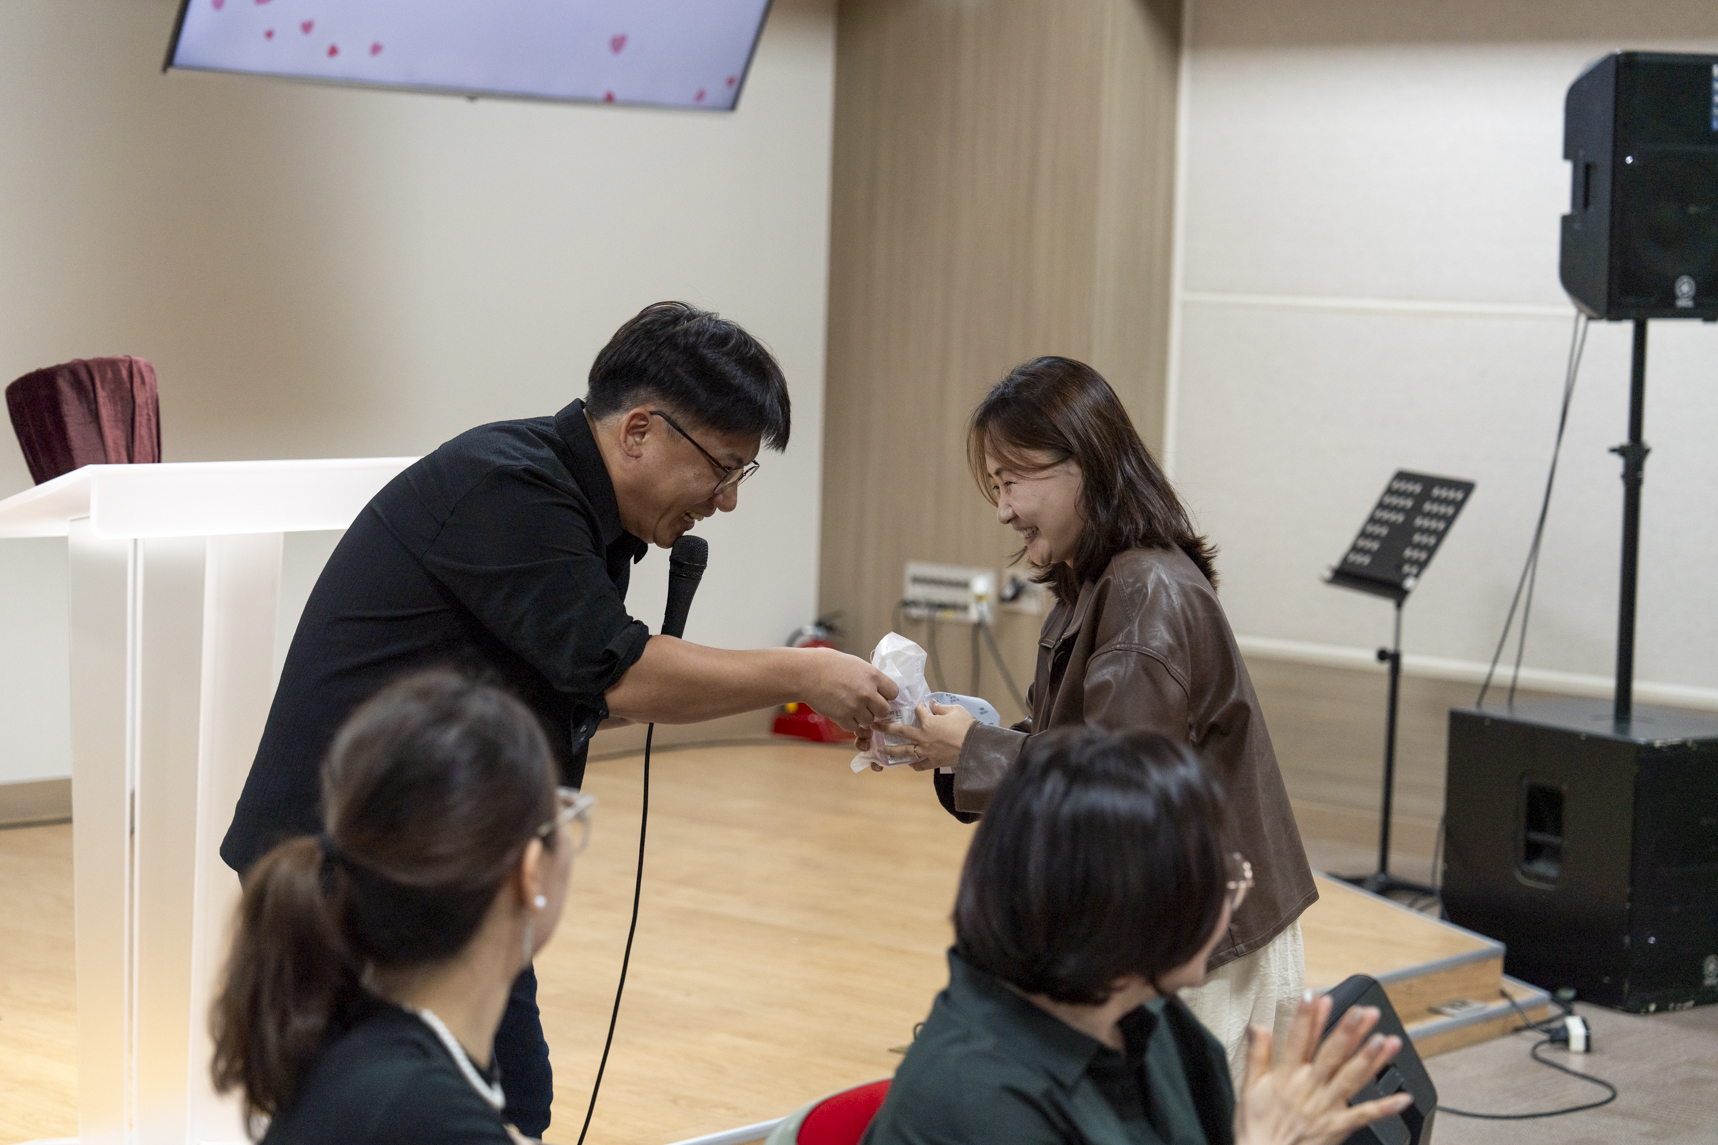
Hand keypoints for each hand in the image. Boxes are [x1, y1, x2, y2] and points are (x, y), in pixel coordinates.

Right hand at [800, 647, 898, 731]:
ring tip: (849, 707)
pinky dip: (849, 722)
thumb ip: (869, 677)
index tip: (879, 696)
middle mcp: (867, 692)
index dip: (887, 696)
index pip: (894, 692)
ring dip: (861, 717)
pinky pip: (853, 727)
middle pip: (884, 711)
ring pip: (869, 721)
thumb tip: (878, 687)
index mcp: (873, 676)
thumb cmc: (827, 664)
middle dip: (876, 710)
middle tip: (866, 706)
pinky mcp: (843, 717)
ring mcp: (855, 706)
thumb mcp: (855, 664)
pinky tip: (841, 712)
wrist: (806, 673)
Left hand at [876, 701, 974, 770]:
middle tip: (874, 726)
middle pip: (901, 732)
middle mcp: (923, 737)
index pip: (918, 711)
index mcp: (928, 723)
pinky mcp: (933, 762)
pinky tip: (909, 764)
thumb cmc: (966, 726)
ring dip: (891, 750)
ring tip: (880, 750)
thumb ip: (941, 708)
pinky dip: (914, 765)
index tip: (919, 705)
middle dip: (886, 728)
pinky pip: (920, 765)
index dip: (918, 707)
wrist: (975, 747)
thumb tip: (932, 704)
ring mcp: (926, 751)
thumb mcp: (955, 710)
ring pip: (905, 751)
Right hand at [1234, 994, 1412, 1144]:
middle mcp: (1309, 1088)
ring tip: (1387, 1040)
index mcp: (1286, 1076)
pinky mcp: (1338, 1127)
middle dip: (1348, 1032)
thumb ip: (1256, 1054)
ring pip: (1351, 1079)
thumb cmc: (1257, 1127)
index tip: (1317, 997)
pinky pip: (1364, 1116)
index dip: (1308, 1017)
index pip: (1298, 1040)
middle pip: (1331, 1055)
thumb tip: (1259, 1026)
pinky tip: (1403, 1097)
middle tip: (1364, 1013)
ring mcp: (1326, 1107)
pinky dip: (1385, 1108)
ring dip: (1370, 1059)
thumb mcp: (1248, 1087)